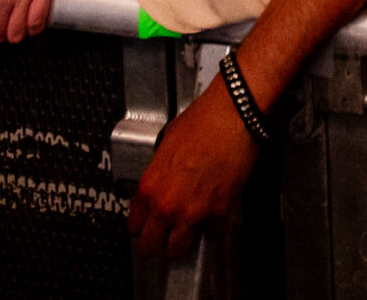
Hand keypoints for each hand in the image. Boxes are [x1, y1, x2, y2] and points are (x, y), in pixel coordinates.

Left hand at [128, 88, 257, 258]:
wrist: (231, 117)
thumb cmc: (201, 122)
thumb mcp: (166, 146)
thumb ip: (160, 174)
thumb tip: (163, 183)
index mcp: (149, 187)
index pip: (134, 225)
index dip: (141, 227)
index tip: (147, 227)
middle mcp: (167, 204)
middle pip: (151, 245)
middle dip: (157, 244)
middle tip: (164, 238)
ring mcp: (192, 211)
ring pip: (179, 249)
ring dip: (183, 242)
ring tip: (188, 233)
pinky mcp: (219, 211)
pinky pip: (212, 232)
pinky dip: (212, 227)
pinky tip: (213, 213)